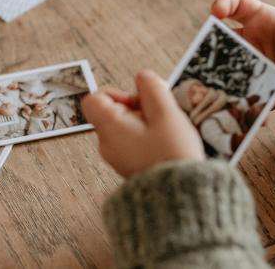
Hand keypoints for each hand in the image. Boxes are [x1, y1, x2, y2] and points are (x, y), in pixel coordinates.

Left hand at [82, 70, 204, 177]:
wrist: (180, 197)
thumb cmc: (172, 156)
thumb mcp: (166, 114)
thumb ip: (153, 89)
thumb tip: (142, 76)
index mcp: (110, 128)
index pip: (94, 99)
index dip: (116, 92)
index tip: (138, 100)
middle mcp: (108, 144)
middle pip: (113, 111)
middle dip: (138, 107)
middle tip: (160, 115)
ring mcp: (118, 157)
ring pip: (126, 126)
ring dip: (147, 122)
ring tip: (166, 132)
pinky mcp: (130, 166)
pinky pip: (134, 141)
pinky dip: (148, 137)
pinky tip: (166, 143)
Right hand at [212, 0, 274, 110]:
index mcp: (262, 21)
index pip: (237, 7)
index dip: (224, 5)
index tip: (215, 12)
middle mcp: (251, 43)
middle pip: (222, 42)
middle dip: (210, 47)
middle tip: (202, 55)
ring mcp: (252, 68)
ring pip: (226, 71)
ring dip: (218, 79)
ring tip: (215, 88)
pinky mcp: (257, 90)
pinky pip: (241, 98)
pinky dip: (238, 106)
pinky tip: (243, 117)